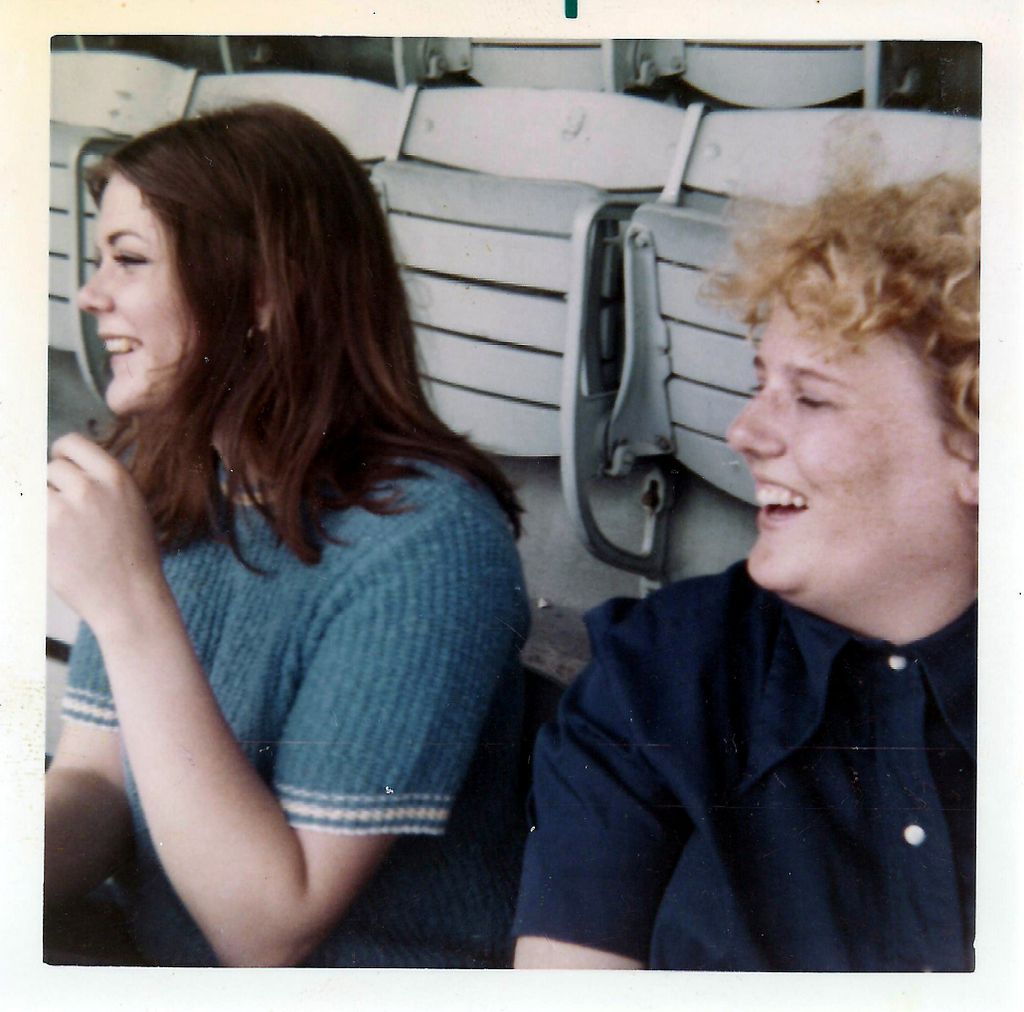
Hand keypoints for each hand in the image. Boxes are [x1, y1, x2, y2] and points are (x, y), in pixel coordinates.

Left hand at [47, 433, 163, 628]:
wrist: (129, 597)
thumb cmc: (133, 554)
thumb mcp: (131, 505)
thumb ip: (101, 482)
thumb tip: (60, 463)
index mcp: (115, 477)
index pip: (71, 443)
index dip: (62, 454)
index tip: (61, 469)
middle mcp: (89, 488)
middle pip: (51, 468)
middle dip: (55, 487)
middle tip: (69, 514)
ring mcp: (62, 511)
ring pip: (36, 492)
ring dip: (44, 508)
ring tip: (65, 533)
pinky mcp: (41, 534)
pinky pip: (25, 514)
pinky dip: (33, 526)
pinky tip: (55, 544)